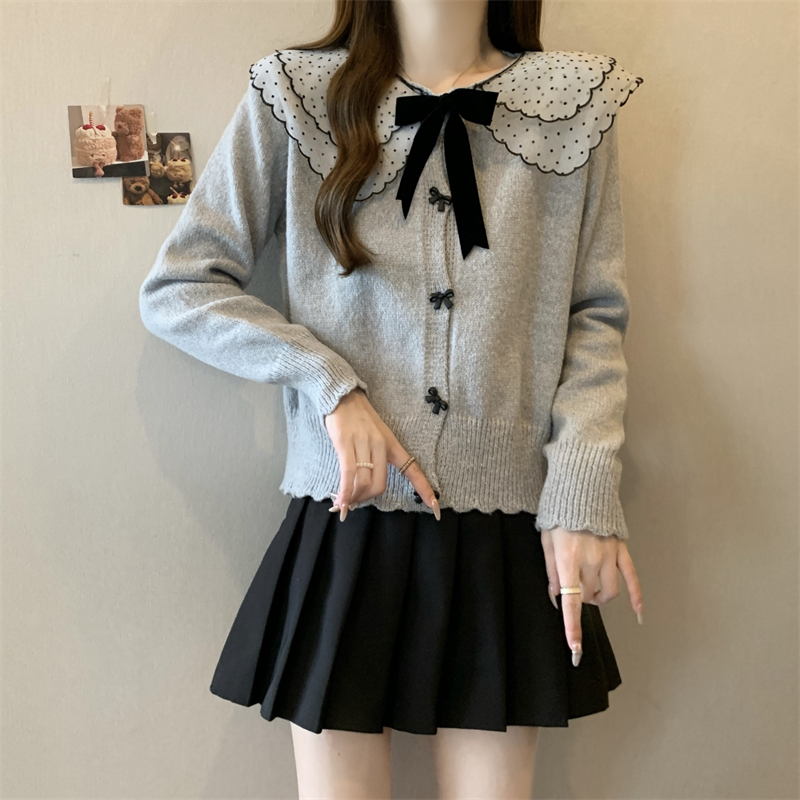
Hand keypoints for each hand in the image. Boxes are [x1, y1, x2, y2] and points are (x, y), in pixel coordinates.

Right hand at [323, 387, 440, 521]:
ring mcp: (363, 445)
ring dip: (354, 497)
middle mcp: (380, 445)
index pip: (413, 469)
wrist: (342, 395)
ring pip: (364, 482)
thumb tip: (365, 486)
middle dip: (367, 498)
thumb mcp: (376, 436)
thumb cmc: (358, 419)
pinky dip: (344, 491)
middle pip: (379, 484)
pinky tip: (340, 502)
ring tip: (345, 502)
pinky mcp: (345, 444)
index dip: (424, 489)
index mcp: (392, 444)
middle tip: (356, 501)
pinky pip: (348, 474)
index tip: (436, 507)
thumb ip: (375, 459)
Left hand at [540, 525, 643, 666]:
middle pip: (589, 596)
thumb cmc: (558, 515)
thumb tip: (556, 597)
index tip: (575, 649)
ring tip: (591, 589)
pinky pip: (632, 578)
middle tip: (572, 587)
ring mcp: (609, 555)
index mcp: (568, 559)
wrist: (580, 488)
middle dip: (580, 598)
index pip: (571, 601)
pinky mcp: (621, 549)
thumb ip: (551, 571)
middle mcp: (591, 560)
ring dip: (599, 597)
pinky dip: (636, 597)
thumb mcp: (546, 541)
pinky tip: (638, 613)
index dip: (573, 627)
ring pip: (609, 592)